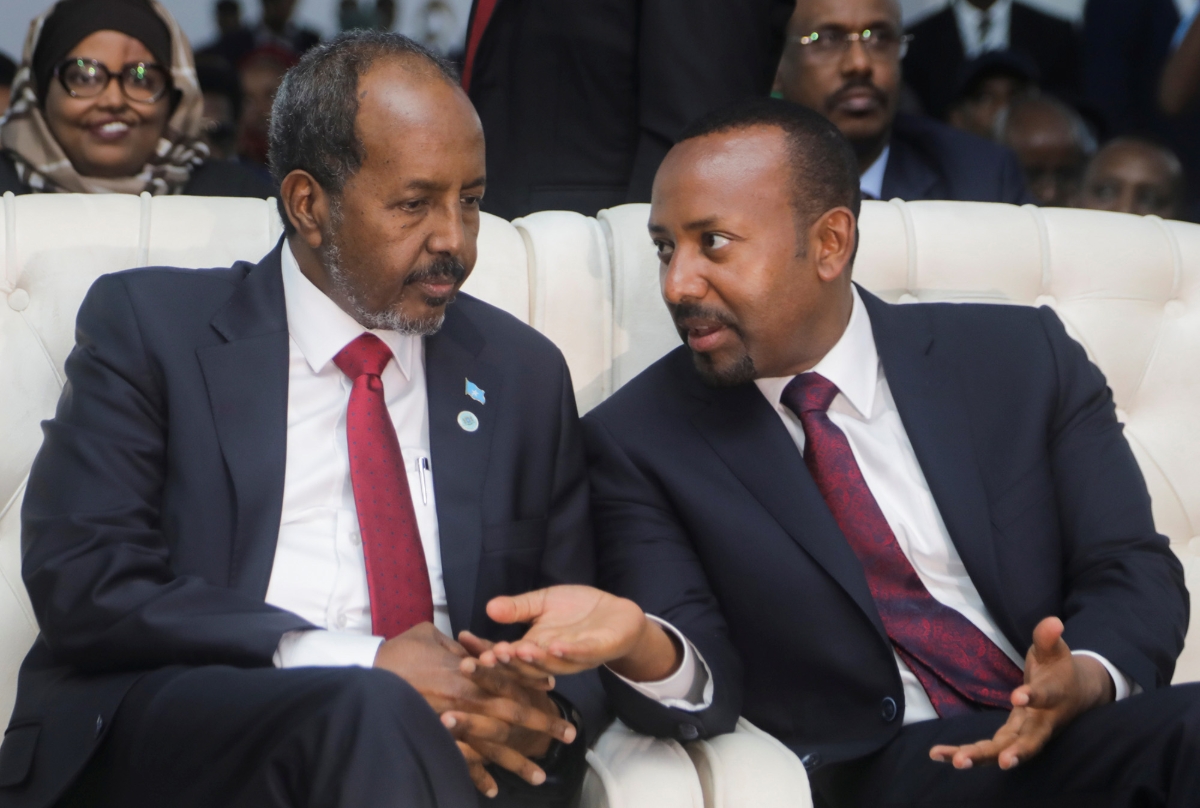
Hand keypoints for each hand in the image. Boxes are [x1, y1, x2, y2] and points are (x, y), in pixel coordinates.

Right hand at [373, 623, 575, 795]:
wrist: (368, 675)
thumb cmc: (398, 653)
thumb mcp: (431, 636)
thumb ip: (458, 645)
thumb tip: (474, 648)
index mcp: (469, 672)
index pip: (511, 678)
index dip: (532, 683)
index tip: (553, 690)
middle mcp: (468, 701)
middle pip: (513, 716)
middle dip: (542, 726)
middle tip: (568, 736)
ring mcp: (455, 724)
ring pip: (494, 746)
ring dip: (518, 762)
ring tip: (540, 776)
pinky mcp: (439, 740)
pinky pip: (463, 762)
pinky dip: (479, 777)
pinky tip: (494, 790)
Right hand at [482, 585, 681, 680]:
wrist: (619, 615)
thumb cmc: (578, 610)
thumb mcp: (543, 603)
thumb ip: (518, 608)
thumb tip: (489, 607)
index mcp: (535, 647)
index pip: (506, 653)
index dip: (487, 650)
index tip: (466, 644)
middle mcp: (551, 658)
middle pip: (524, 665)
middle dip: (507, 662)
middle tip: (489, 657)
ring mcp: (574, 658)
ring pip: (550, 664)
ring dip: (534, 660)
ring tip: (518, 650)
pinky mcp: (597, 651)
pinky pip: (581, 655)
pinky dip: (568, 652)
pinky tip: (555, 645)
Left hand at [929, 617, 1114, 769]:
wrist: (1077, 693)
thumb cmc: (1060, 668)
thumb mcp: (1056, 650)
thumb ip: (1048, 638)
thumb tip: (1053, 622)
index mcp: (1055, 696)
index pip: (1045, 696)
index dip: (1033, 697)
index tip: (1018, 696)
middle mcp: (1042, 721)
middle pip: (1030, 741)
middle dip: (1015, 752)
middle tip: (1002, 762)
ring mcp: (1025, 733)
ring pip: (1005, 750)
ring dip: (981, 757)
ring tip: (956, 762)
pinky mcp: (1010, 737)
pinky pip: (989, 749)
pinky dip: (965, 753)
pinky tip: (937, 754)